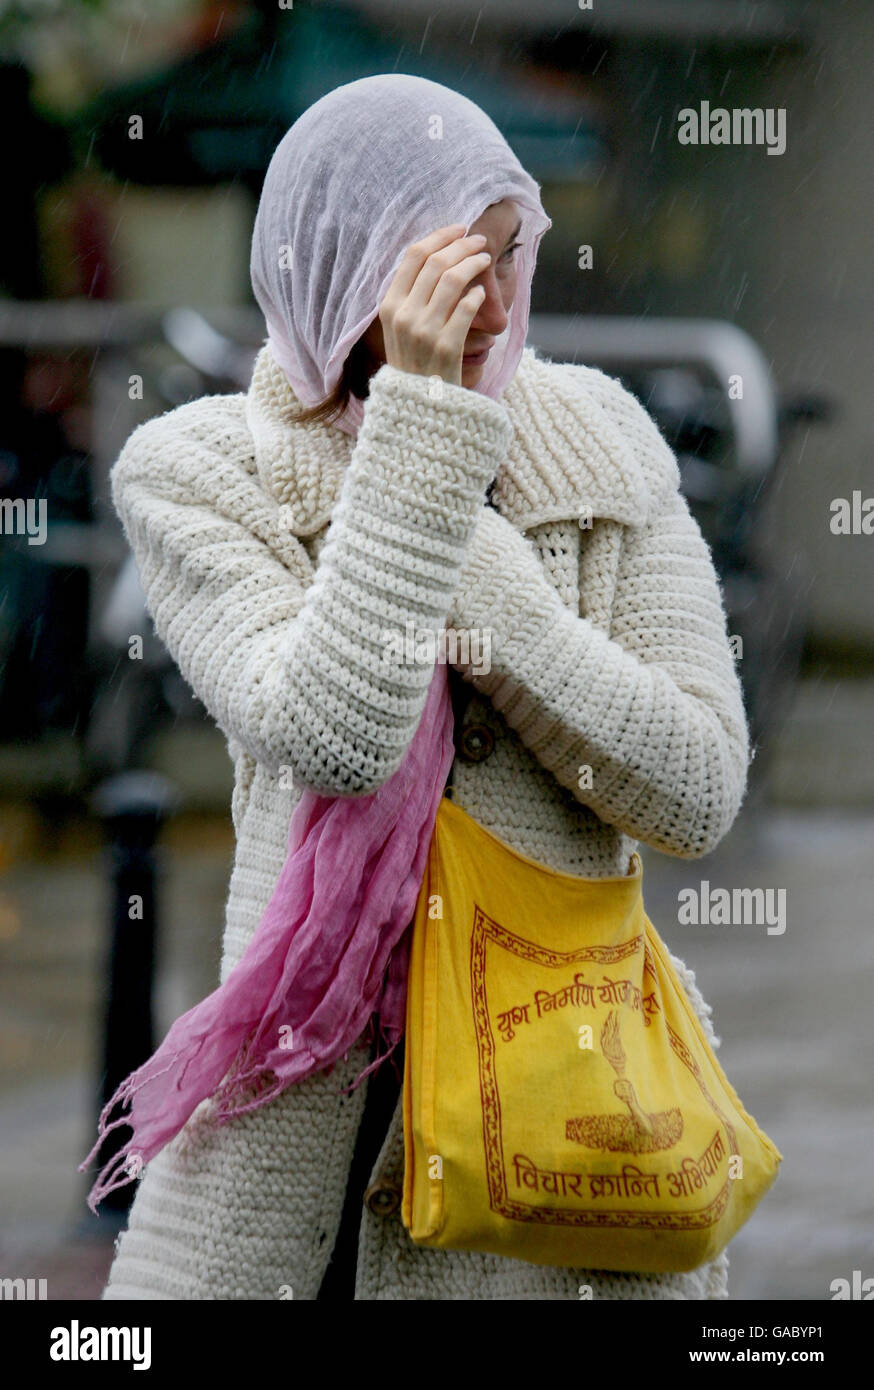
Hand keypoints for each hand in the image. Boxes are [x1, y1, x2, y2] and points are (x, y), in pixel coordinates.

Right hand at [377, 224, 491, 385]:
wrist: (417, 407)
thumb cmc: (414, 363)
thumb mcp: (400, 328)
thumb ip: (411, 296)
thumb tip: (437, 256)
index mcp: (389, 306)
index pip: (413, 256)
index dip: (439, 236)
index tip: (459, 229)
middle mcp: (403, 316)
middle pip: (436, 262)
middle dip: (462, 245)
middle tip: (479, 241)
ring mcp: (424, 332)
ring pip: (452, 280)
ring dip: (473, 263)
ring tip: (485, 260)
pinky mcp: (446, 347)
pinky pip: (466, 308)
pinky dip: (477, 295)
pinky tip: (481, 294)